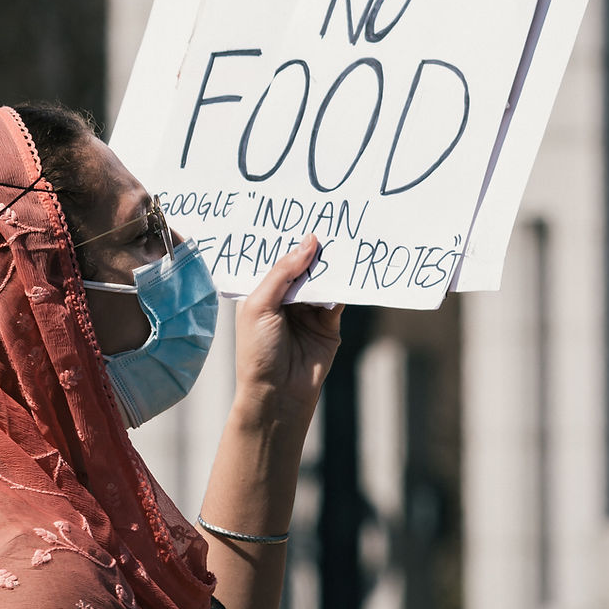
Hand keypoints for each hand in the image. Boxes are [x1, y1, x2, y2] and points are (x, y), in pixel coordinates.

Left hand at [233, 234, 342, 438]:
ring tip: (343, 238)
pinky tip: (351, 266)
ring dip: (331, 264)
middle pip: (302, 267)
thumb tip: (309, 241)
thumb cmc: (258, 350)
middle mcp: (284, 299)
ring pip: (322, 280)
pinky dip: (345, 284)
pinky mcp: (329, 323)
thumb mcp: (260, 304)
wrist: (278, 393)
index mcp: (261, 292)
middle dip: (313, 249)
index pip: (276, 260)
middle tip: (329, 220)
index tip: (303, 215)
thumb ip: (283, 272)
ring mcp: (307, 311)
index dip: (288, 241)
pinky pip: (338, 298)